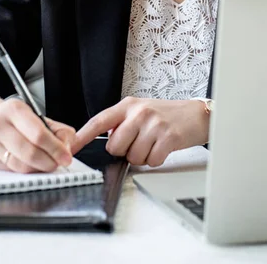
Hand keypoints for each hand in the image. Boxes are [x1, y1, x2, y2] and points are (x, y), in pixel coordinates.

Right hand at [0, 97, 75, 172]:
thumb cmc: (17, 119)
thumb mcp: (37, 116)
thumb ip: (58, 130)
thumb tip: (67, 148)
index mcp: (14, 109)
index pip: (38, 134)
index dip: (55, 148)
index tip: (66, 157)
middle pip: (29, 152)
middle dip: (49, 161)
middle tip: (58, 163)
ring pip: (20, 165)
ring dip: (38, 168)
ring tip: (47, 164)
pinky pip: (11, 171)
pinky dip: (25, 170)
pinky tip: (31, 164)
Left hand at [72, 97, 208, 166]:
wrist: (196, 114)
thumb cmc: (167, 114)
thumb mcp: (141, 110)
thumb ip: (122, 122)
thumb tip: (106, 140)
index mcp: (128, 105)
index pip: (99, 122)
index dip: (82, 137)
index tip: (69, 149)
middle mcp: (139, 112)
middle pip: (115, 146)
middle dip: (125, 151)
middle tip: (140, 141)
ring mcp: (153, 124)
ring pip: (133, 157)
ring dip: (143, 156)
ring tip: (154, 142)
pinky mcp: (168, 137)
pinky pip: (151, 161)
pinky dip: (156, 159)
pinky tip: (163, 147)